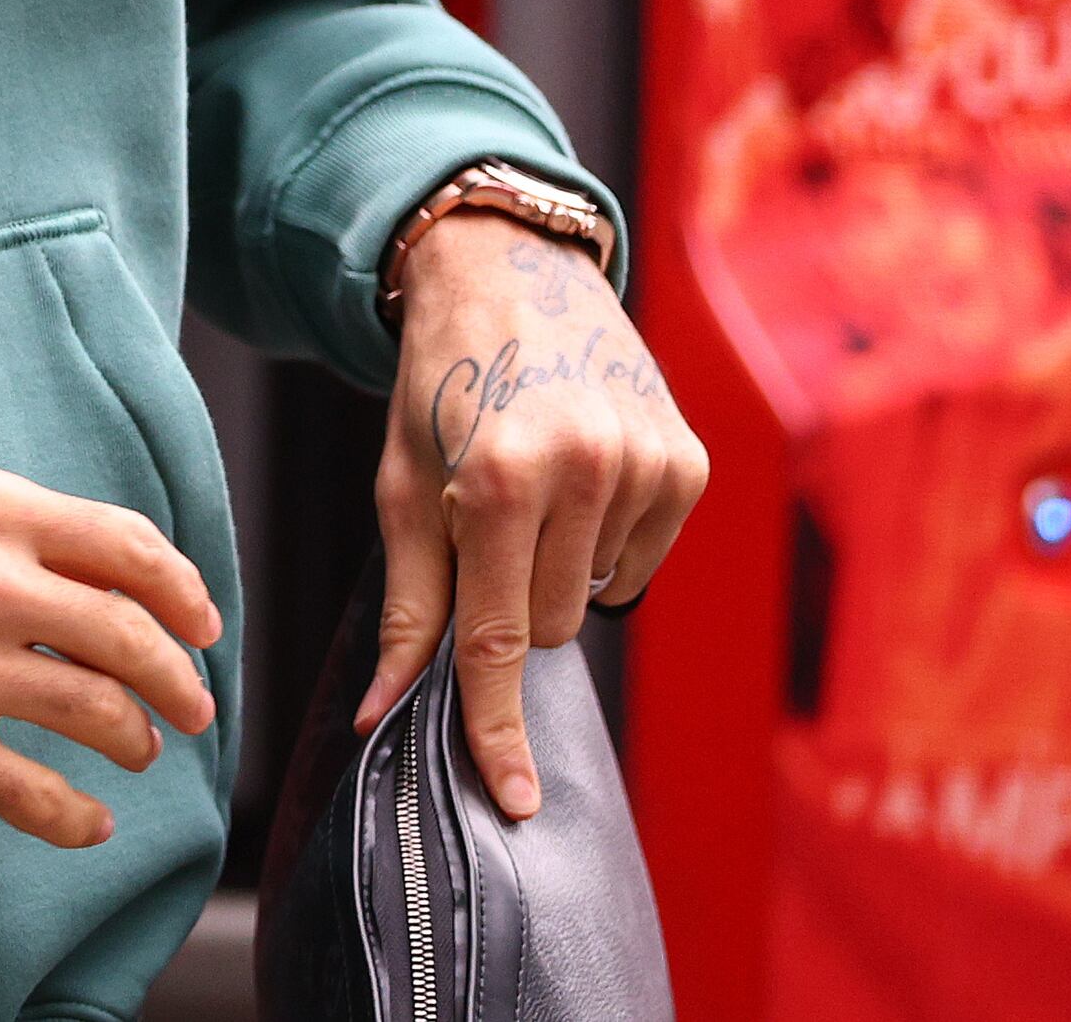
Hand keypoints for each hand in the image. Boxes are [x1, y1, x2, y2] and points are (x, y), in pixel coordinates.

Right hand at [0, 467, 220, 847]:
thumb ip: (17, 529)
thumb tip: (109, 577)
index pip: (128, 547)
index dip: (183, 590)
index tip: (203, 624)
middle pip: (128, 638)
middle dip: (180, 680)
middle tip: (196, 706)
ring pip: (97, 715)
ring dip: (135, 740)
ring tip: (138, 749)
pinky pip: (35, 794)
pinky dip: (78, 817)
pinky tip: (92, 821)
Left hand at [362, 221, 705, 819]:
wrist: (508, 269)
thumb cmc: (439, 384)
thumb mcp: (403, 486)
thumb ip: (410, 605)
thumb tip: (382, 714)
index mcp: (497, 477)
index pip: (499, 640)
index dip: (498, 727)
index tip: (515, 801)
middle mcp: (584, 468)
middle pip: (550, 626)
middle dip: (512, 599)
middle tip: (487, 525)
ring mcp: (646, 462)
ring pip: (599, 597)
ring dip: (560, 566)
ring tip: (534, 485)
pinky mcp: (688, 460)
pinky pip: (644, 562)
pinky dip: (607, 542)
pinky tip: (582, 479)